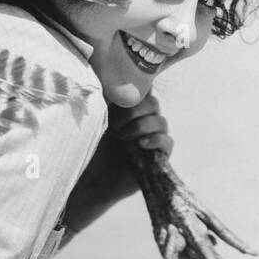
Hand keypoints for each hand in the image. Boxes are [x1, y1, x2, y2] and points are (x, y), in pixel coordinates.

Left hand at [63, 93, 173, 232]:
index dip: (135, 91)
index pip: (143, 91)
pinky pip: (168, 142)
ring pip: (161, 121)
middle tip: (115, 124)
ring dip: (141, 126)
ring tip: (121, 137)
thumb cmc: (90, 150)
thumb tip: (107, 78)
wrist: (90, 181)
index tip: (118, 98)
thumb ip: (105, 101)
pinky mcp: (159, 157)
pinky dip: (156, 139)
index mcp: (129, 111)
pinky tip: (140, 144)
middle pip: (153, 103)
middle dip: (134, 110)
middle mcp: (143, 122)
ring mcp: (152, 139)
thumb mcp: (96, 121)